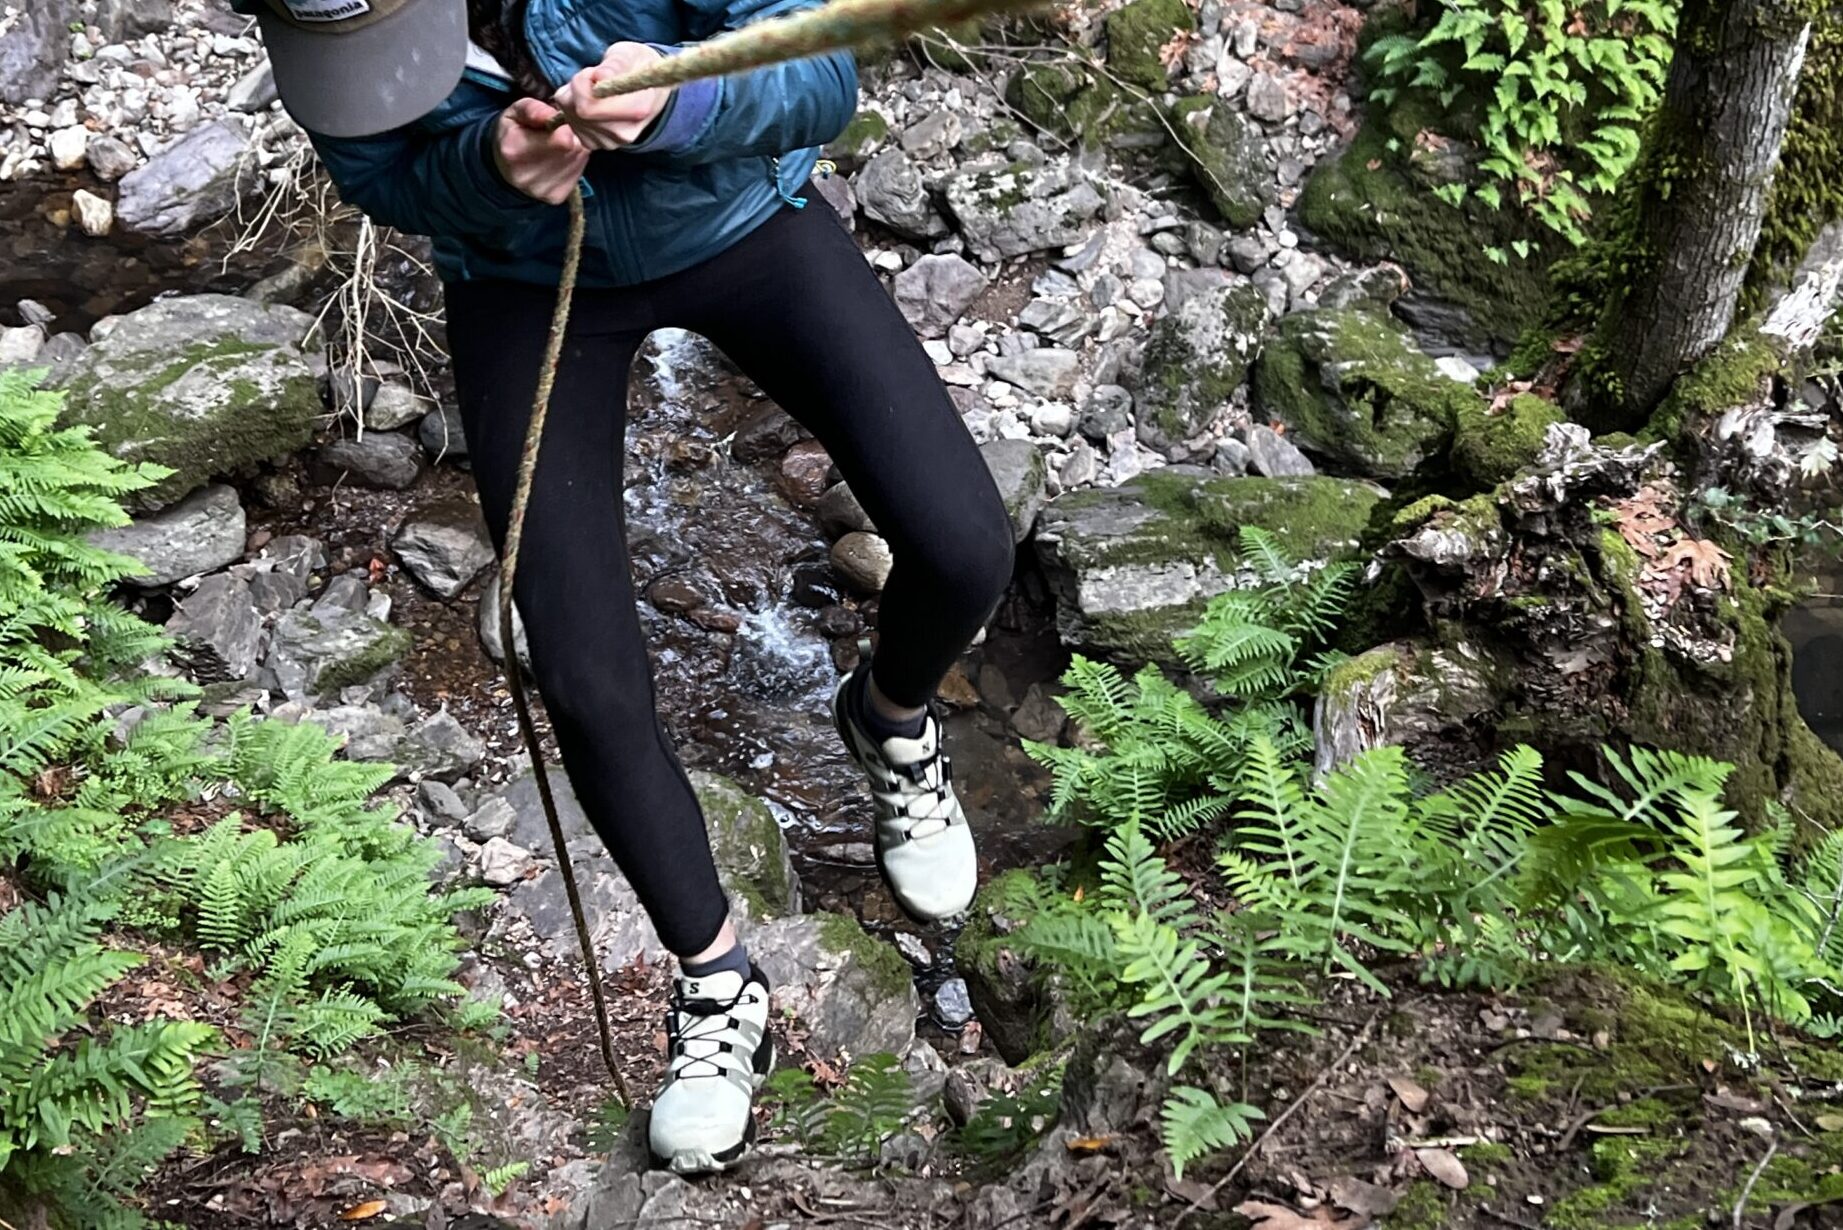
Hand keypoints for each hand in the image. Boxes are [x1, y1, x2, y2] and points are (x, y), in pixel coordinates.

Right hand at [493, 98, 589, 203]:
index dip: (566, 125)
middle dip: (572, 136)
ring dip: (574, 150)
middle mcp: (527, 176)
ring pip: (578, 161)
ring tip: (558, 146)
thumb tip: (554, 115)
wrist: (503, 165)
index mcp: (514, 150)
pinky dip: (573, 163)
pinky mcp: (556, 197)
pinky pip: (578, 174)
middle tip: (559, 133)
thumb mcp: (515, 112)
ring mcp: (542, 190)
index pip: (561, 139)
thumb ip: (534, 109)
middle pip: (574, 150)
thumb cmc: (512, 132)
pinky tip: (559, 160)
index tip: (560, 122)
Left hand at [551, 42, 671, 150]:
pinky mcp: (596, 144)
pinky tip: (590, 101)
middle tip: (593, 77)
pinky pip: (571, 123)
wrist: (648, 90)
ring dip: (574, 96)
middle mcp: (624, 132)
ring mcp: (609, 142)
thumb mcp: (629, 55)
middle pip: (579, 112)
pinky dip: (573, 108)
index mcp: (637, 110)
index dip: (583, 83)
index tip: (595, 72)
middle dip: (577, 88)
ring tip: (594, 89)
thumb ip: (615, 64)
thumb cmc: (637, 66)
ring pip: (571, 116)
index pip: (590, 106)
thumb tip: (600, 76)